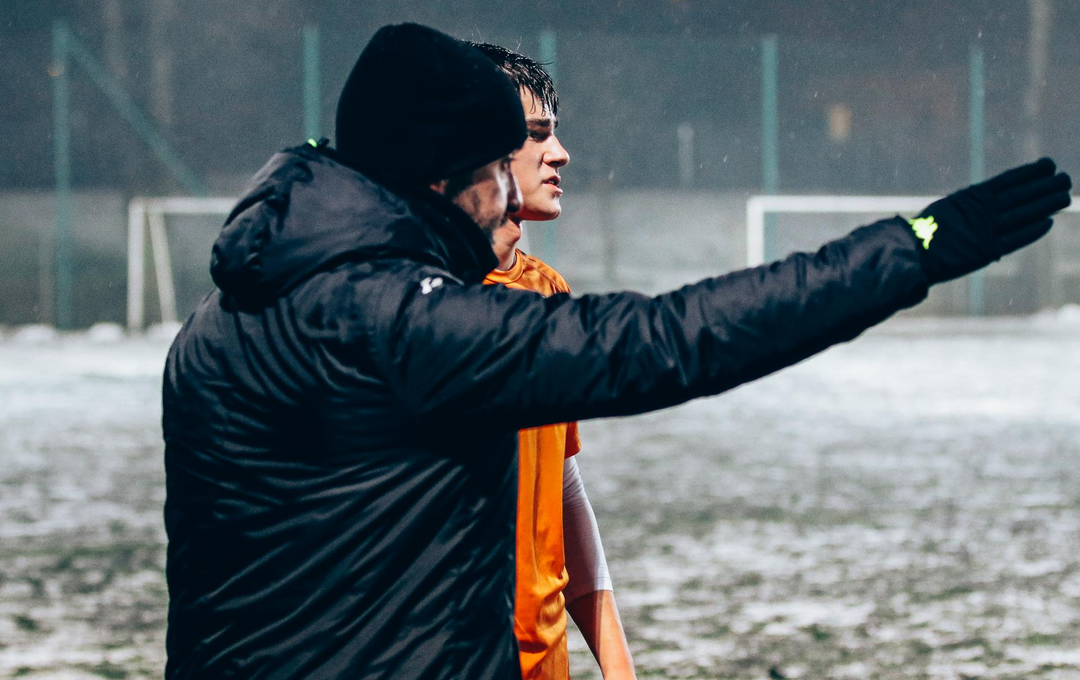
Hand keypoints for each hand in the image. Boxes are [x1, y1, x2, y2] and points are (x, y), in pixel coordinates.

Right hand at [912, 158, 1070, 283]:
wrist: (908, 253)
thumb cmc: (923, 233)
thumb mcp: (947, 210)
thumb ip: (970, 207)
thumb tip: (989, 199)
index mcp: (970, 197)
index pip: (1008, 180)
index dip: (1030, 172)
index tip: (1049, 165)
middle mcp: (980, 211)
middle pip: (1021, 195)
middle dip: (1045, 186)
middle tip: (1066, 178)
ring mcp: (984, 231)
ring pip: (1023, 214)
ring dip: (1046, 204)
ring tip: (1065, 195)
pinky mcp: (985, 251)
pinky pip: (1014, 239)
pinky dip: (1032, 231)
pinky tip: (1048, 222)